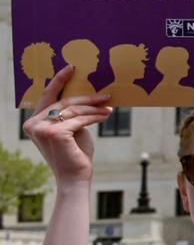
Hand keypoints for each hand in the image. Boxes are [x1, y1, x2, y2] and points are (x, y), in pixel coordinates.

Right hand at [22, 65, 110, 184]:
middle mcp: (33, 124)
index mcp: (33, 122)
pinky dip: (95, 117)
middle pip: (63, 101)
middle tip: (105, 95)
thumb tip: (86, 95)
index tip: (72, 68)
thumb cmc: (74, 153)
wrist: (75, 177)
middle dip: (87, 97)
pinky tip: (106, 115)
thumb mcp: (71, 129)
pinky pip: (80, 119)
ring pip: (73, 110)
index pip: (47, 96)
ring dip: (94, 108)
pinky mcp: (55, 133)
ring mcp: (42, 129)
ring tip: (109, 107)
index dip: (59, 80)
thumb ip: (70, 114)